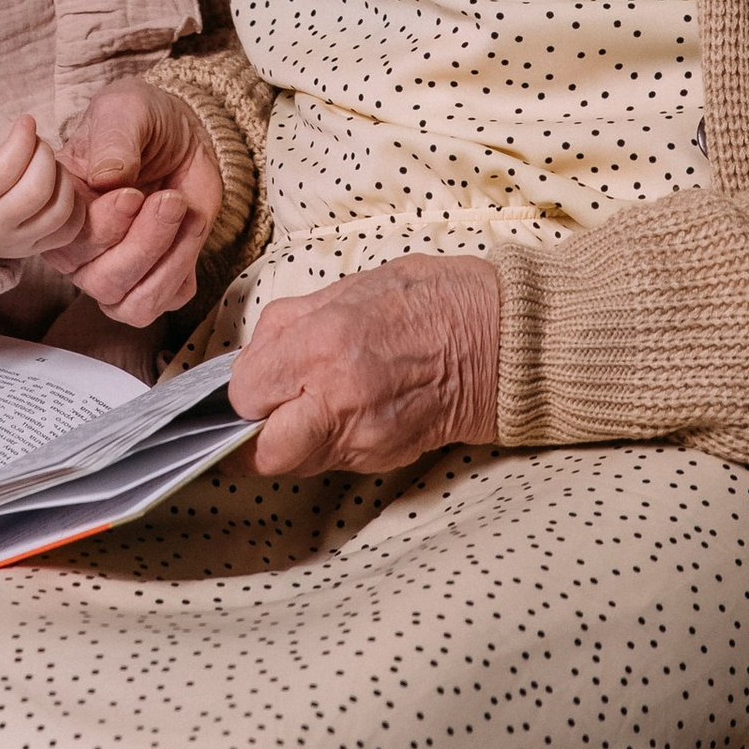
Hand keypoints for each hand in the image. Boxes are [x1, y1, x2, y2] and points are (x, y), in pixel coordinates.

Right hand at [0, 109, 99, 268]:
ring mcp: (15, 242)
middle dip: (44, 154)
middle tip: (36, 142)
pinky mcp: (34, 249)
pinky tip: (57, 185)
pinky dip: (73, 203)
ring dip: (61, 176)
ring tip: (46, 163)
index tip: (25, 121)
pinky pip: (69, 230)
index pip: (6, 167)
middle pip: (37, 189)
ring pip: (58, 210)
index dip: (23, 137)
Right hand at [54, 80, 225, 324]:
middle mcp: (80, 251)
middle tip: (170, 198)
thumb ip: (113, 140)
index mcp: (59, 210)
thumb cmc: (140, 120)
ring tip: (185, 211)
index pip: (69, 244)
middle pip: (102, 280)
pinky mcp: (156, 278)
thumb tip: (106, 177)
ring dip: (168, 261)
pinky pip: (166, 300)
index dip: (103, 227)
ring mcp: (116, 270)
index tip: (131, 193)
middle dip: (144, 242)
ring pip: (133, 303)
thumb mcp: (125, 110)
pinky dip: (184, 267)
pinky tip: (192, 224)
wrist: (180, 133)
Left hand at [229, 255, 501, 476]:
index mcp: (323, 343)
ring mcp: (364, 436)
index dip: (243, 389)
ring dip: (291, 440)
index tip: (254, 381)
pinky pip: (332, 460)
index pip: (245, 393)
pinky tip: (347, 411)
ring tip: (313, 404)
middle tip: (268, 408)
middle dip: (256, 432)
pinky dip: (327, 442)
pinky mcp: (385, 456)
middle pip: (263, 450)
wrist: (505, 337)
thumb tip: (255, 356)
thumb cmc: (436, 299)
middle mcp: (338, 397)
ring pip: (295, 462)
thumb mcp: (352, 286)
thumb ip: (293, 324)